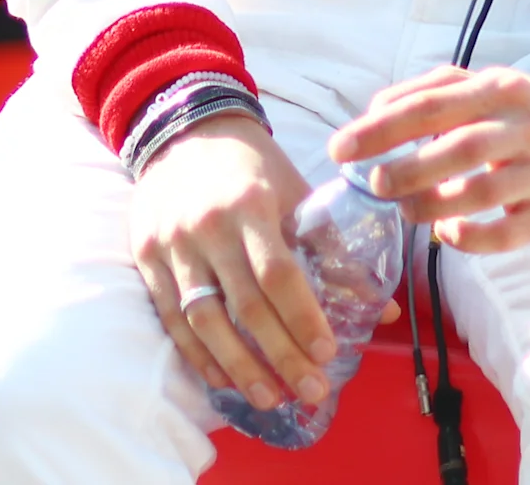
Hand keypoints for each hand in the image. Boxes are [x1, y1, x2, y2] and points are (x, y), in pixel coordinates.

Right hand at [129, 114, 351, 414]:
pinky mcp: (146, 258)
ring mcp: (172, 246)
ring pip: (204, 321)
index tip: (328, 353)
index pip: (278, 273)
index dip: (302, 317)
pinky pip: (171, 319)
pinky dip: (199, 355)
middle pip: (245, 306)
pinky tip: (225, 379)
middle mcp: (207, 228)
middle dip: (281, 356)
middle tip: (311, 391)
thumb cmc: (251, 166)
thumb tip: (383, 307)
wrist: (183, 131)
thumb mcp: (295, 193)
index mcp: (250, 204)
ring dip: (239, 366)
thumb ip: (333, 249)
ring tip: (270, 398)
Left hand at [330, 65, 529, 254]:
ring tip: (405, 212)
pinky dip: (472, 239)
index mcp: (500, 88)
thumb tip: (372, 112)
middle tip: (376, 184)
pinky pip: (510, 232)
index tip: (341, 150)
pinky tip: (446, 234)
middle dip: (410, 168)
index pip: (432, 105)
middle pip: (462, 147)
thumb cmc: (520, 112)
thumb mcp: (483, 86)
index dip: (382, 129)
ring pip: (484, 192)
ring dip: (435, 205)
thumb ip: (428, 92)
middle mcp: (527, 125)